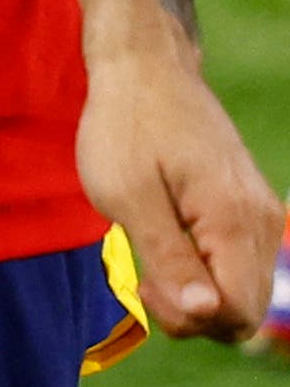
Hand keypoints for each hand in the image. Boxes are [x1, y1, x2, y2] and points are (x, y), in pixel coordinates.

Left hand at [82, 30, 283, 342]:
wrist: (145, 68)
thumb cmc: (125, 126)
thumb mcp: (128, 195)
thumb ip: (169, 258)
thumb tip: (206, 314)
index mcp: (234, 221)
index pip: (236, 312)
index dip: (189, 318)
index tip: (144, 283)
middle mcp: (261, 222)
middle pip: (247, 311)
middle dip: (195, 315)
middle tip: (145, 278)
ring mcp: (259, 215)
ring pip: (246, 293)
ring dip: (200, 297)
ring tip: (154, 261)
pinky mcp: (247, 209)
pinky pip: (239, 266)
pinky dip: (208, 273)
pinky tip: (169, 244)